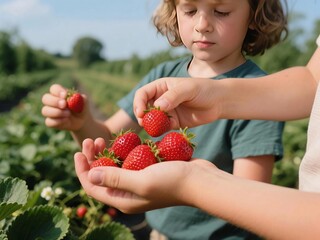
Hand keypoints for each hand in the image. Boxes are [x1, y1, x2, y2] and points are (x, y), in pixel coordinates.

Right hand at [41, 84, 89, 130]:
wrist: (82, 120)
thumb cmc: (81, 108)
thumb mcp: (84, 102)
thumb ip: (80, 98)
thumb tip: (74, 97)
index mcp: (59, 94)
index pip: (54, 88)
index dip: (57, 91)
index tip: (65, 95)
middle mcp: (52, 102)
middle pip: (45, 98)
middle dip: (54, 101)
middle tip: (64, 104)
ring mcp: (50, 112)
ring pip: (45, 110)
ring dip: (57, 112)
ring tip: (68, 114)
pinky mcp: (50, 122)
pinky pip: (49, 122)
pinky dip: (58, 121)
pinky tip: (66, 120)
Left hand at [74, 137, 213, 212]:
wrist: (200, 180)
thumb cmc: (173, 182)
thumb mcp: (141, 181)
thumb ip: (115, 178)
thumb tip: (91, 174)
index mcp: (123, 200)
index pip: (93, 186)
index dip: (82, 169)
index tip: (78, 151)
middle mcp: (128, 193)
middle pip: (102, 175)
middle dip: (93, 158)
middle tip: (91, 140)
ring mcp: (139, 181)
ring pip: (114, 167)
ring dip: (106, 153)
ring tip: (102, 138)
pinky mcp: (148, 171)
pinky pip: (129, 161)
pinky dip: (123, 151)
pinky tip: (123, 140)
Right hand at [133, 77, 220, 128]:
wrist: (219, 102)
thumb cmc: (204, 90)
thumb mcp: (188, 89)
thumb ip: (173, 96)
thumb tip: (157, 107)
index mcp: (161, 87)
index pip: (143, 94)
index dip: (138, 103)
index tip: (140, 113)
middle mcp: (161, 99)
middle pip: (144, 108)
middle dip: (142, 116)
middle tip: (145, 124)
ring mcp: (167, 112)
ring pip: (152, 120)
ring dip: (151, 125)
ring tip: (155, 129)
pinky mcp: (174, 123)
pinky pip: (163, 128)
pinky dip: (162, 131)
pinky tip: (168, 130)